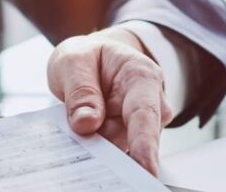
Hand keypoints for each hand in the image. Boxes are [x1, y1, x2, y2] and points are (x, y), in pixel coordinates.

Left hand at [47, 27, 173, 174]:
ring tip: (75, 121)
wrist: (94, 60)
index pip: (145, 113)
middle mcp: (151, 103)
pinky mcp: (128, 140)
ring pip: (117, 147)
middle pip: (128, 137)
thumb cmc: (88, 57)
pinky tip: (81, 137)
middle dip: (102, 143)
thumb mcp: (74, 60)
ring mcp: (141, 125)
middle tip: (76, 135)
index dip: (145, 143)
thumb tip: (87, 123)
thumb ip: (80, 90)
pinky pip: (111, 152)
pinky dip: (93, 148)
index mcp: (142, 76)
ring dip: (94, 143)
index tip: (145, 168)